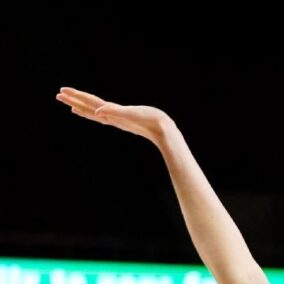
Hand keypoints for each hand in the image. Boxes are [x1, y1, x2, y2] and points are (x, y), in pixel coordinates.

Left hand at [56, 87, 174, 143]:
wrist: (165, 132)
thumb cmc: (150, 121)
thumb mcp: (132, 114)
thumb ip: (115, 112)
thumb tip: (98, 112)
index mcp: (112, 113)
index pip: (89, 103)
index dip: (76, 96)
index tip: (62, 91)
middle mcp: (112, 116)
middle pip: (88, 108)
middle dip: (74, 101)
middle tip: (59, 95)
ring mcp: (118, 119)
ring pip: (95, 113)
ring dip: (83, 108)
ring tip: (71, 106)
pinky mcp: (125, 120)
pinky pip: (106, 116)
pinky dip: (97, 113)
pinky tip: (96, 113)